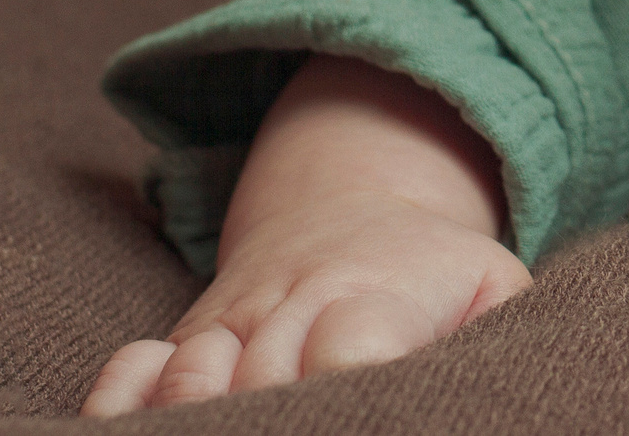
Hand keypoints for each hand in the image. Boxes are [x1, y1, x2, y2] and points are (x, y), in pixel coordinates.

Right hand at [82, 188, 530, 415]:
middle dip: (289, 413)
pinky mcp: (183, 346)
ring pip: (191, 385)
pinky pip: (123, 382)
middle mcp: (293, 309)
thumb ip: (505, 331)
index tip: (371, 388)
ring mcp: (230, 329)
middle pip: (267, 383)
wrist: (350, 213)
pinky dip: (126, 406)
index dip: (350, 374)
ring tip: (260, 422)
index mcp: (379, 296)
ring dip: (211, 415)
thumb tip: (504, 376)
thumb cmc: (437, 278)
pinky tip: (166, 423)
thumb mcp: (492, 286)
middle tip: (327, 417)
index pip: (351, 346)